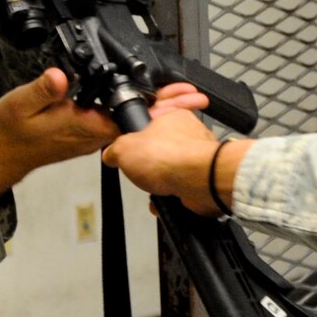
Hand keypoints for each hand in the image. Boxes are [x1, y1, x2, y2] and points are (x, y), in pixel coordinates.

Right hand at [0, 69, 115, 196]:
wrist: (2, 154)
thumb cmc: (10, 131)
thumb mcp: (20, 103)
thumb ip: (43, 90)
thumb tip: (59, 75)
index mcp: (82, 126)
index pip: (124, 113)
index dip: (126, 93)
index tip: (116, 77)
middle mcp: (90, 137)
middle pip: (122, 113)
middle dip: (116, 93)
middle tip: (98, 77)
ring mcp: (89, 140)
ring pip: (112, 117)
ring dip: (104, 100)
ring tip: (85, 86)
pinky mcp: (83, 140)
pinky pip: (100, 122)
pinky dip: (94, 109)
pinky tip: (77, 100)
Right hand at [104, 106, 249, 217]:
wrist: (197, 180)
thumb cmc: (169, 156)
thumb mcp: (124, 148)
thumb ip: (115, 150)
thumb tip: (111, 155)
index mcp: (173, 117)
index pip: (153, 125)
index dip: (139, 141)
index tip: (131, 152)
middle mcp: (190, 135)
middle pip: (162, 152)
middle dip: (150, 168)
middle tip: (142, 172)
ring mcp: (199, 158)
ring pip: (173, 173)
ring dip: (161, 185)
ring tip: (155, 188)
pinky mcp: (205, 179)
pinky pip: (183, 189)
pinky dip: (173, 198)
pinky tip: (166, 200)